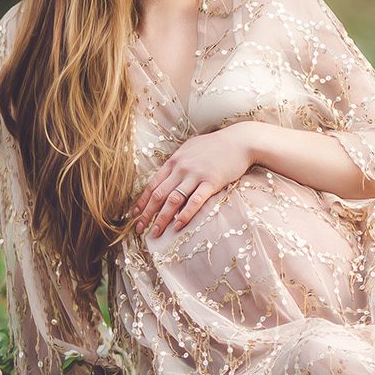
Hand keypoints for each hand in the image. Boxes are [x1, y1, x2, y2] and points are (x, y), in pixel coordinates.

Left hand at [128, 124, 256, 237]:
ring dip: (162, 218)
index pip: (152, 184)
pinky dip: (184, 215)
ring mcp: (195, 175)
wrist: (240, 141)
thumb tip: (167, 176)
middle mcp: (181, 168)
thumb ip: (178, 162)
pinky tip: (178, 226)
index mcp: (174, 161)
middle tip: (139, 229)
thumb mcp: (191, 148)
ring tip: (155, 232)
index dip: (142, 201)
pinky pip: (194, 201)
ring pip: (173, 199)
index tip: (135, 215)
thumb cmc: (216, 146)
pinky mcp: (211, 182)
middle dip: (147, 214)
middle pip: (159, 194)